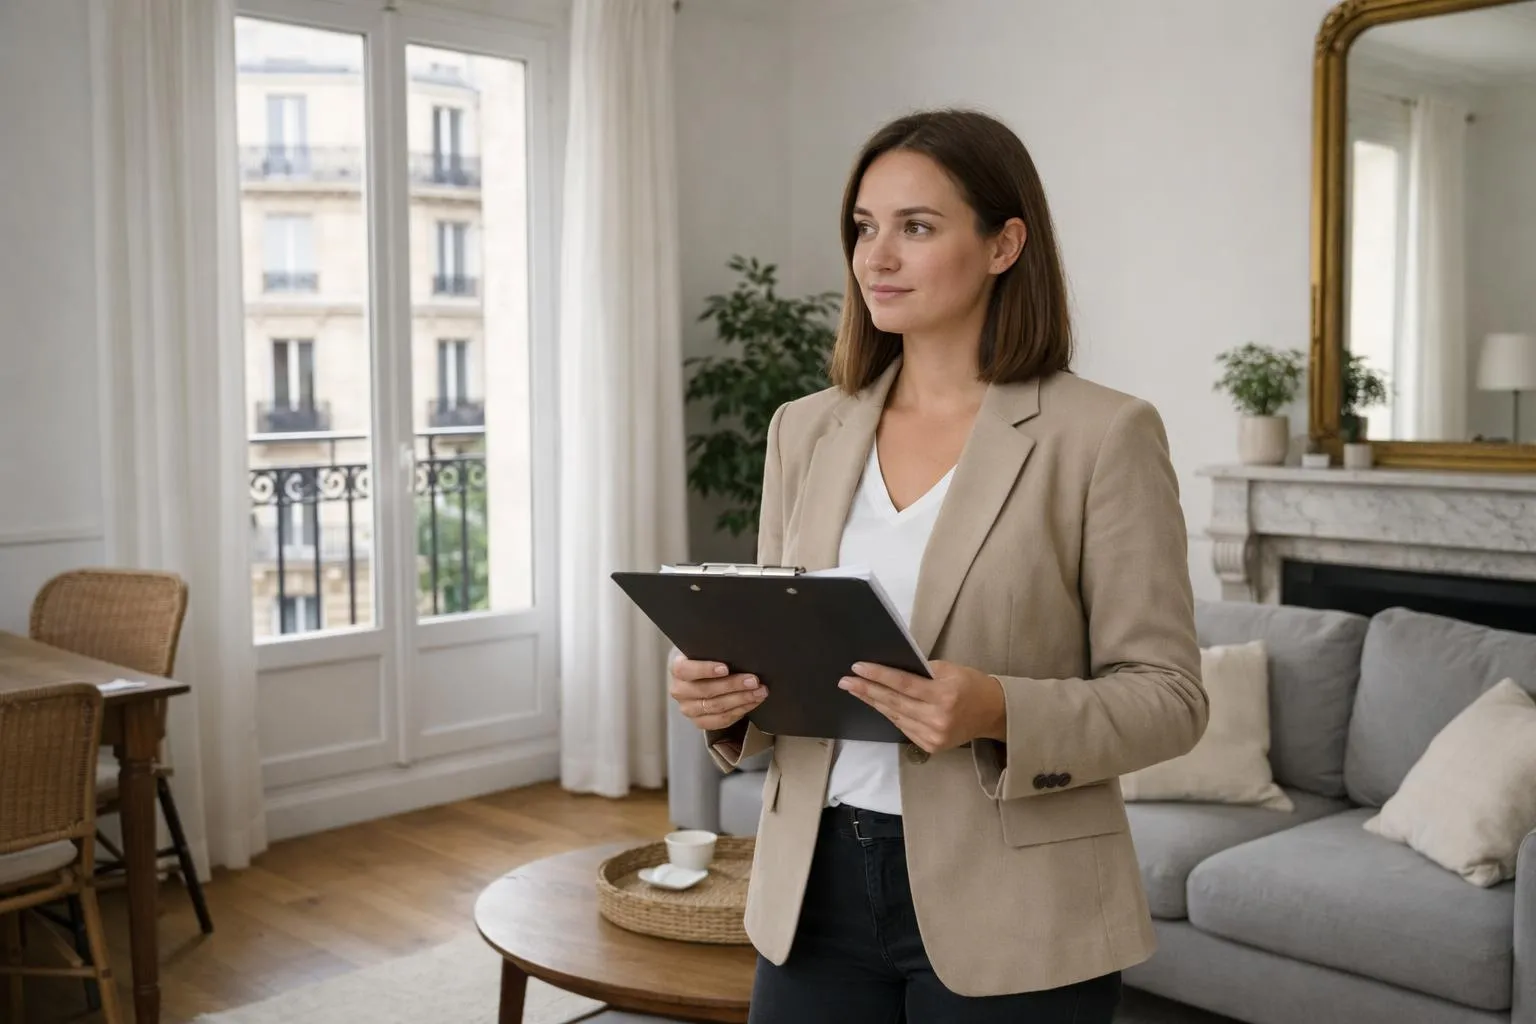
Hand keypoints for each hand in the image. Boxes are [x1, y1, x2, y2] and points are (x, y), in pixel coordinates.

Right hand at [670, 655, 767, 731]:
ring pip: (716, 707)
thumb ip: (714, 650)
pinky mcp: (699, 721)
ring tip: (759, 692)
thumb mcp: (704, 650)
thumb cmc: (706, 659)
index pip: (685, 670)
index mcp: (677, 669)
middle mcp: (679, 691)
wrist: (699, 676)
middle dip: (733, 685)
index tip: (725, 668)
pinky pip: (721, 720)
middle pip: (706, 690)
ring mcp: (688, 709)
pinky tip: (752, 702)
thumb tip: (738, 649)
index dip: (705, 670)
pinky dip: (739, 711)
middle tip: (753, 680)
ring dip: (741, 699)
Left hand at [839, 660, 1005, 752]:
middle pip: (894, 702)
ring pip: (895, 716)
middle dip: (867, 690)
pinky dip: (889, 714)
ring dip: (873, 702)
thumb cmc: (971, 685)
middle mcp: (938, 719)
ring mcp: (933, 736)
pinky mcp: (930, 746)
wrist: (992, 713)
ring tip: (855, 690)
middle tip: (845, 681)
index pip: (903, 684)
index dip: (878, 676)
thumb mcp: (950, 669)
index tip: (857, 668)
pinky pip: (903, 727)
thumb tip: (890, 669)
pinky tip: (876, 704)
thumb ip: (922, 671)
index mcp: (944, 696)